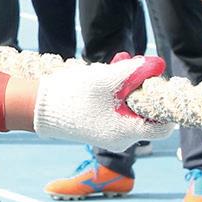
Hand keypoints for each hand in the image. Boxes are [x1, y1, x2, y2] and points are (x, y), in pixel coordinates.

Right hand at [30, 53, 173, 151]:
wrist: (38, 107)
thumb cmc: (74, 95)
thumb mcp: (108, 79)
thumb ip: (136, 70)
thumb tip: (159, 63)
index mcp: (127, 132)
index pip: (163, 125)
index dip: (162, 101)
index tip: (154, 81)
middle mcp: (122, 138)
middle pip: (145, 110)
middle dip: (139, 85)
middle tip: (132, 64)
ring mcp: (110, 134)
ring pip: (129, 106)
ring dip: (125, 83)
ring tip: (115, 63)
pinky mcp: (99, 126)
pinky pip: (115, 108)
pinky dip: (114, 91)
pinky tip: (105, 73)